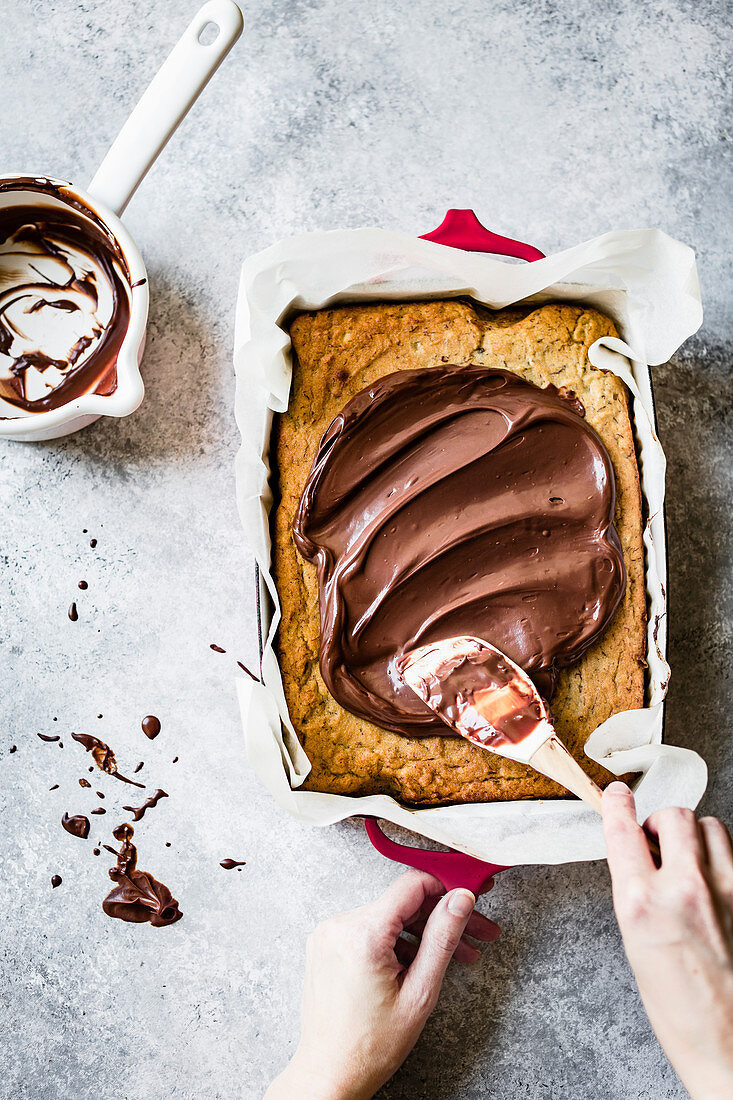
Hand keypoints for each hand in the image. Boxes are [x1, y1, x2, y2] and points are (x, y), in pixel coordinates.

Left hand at [265, 869, 499, 1099]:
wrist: (329, 1074)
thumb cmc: (371, 1045)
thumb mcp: (420, 993)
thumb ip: (442, 939)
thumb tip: (462, 898)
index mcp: (363, 934)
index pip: (413, 885)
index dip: (449, 886)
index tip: (474, 895)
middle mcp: (340, 924)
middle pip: (404, 903)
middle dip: (444, 916)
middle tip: (480, 933)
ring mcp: (330, 933)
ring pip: (389, 916)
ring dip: (424, 931)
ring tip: (461, 954)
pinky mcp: (327, 944)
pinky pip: (371, 929)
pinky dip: (398, 940)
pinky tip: (423, 962)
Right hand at [603, 782, 732, 1099]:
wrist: (727, 1048)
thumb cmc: (678, 1011)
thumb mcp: (636, 945)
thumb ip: (637, 893)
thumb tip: (639, 857)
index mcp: (642, 904)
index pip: (624, 831)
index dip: (618, 805)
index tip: (617, 794)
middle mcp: (684, 890)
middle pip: (675, 817)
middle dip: (661, 822)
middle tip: (656, 839)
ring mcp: (725, 892)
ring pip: (711, 826)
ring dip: (696, 836)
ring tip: (688, 858)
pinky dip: (723, 857)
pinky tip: (715, 880)